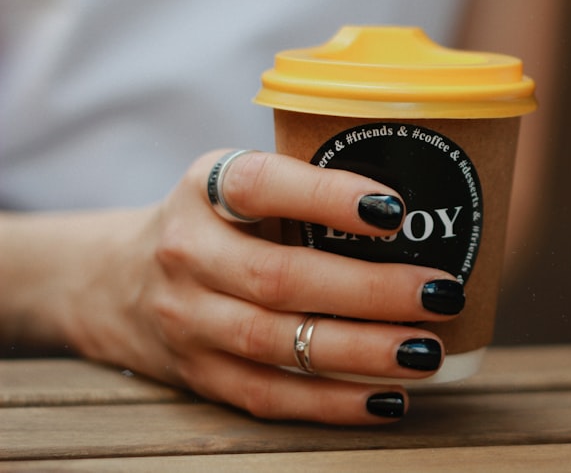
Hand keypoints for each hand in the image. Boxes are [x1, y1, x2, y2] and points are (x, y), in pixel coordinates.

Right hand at [68, 150, 464, 423]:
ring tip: (427, 351)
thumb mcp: (239, 181)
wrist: (116, 281)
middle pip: (280, 278)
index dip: (328, 197)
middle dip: (370, 290)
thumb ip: (308, 185)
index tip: (395, 210)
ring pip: (277, 343)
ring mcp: (187, 321)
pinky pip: (268, 396)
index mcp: (206, 188)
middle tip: (441, 292)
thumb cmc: (215, 222)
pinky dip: (332, 403)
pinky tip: (389, 398)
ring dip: (361, 352)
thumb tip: (428, 204)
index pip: (262, 186)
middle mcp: (188, 253)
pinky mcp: (199, 375)